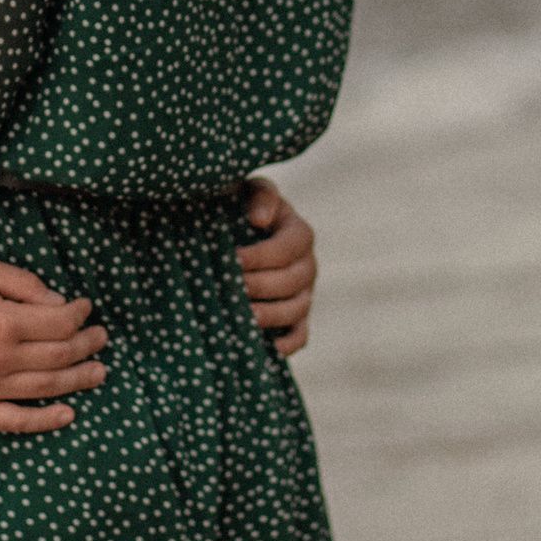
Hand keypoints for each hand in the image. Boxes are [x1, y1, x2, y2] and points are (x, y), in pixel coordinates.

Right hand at [0, 257, 108, 433]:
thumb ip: (21, 282)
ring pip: (45, 387)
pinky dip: (45, 420)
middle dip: (87, 346)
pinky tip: (68, 414)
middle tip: (101, 339)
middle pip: (59, 356)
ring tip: (98, 373)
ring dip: (78, 380)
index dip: (80, 315)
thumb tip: (58, 302)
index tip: (86, 309)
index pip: (58, 322)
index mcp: (2, 321)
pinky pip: (16, 421)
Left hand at [239, 178, 316, 357]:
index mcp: (299, 233)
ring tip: (245, 317)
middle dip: (261, 286)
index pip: (287, 248)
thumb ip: (260, 195)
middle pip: (292, 281)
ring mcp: (304, 294)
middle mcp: (307, 265)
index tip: (234, 259)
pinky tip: (268, 348)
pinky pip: (300, 335)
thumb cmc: (241, 209)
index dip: (262, 256)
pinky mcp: (297, 318)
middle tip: (233, 288)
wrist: (237, 234)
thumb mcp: (250, 192)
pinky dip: (287, 344)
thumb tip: (260, 220)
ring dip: (272, 315)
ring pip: (297, 309)